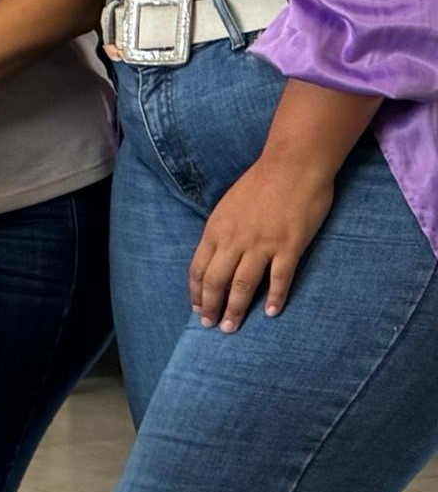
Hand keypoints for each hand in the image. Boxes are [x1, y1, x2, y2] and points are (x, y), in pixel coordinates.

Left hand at [190, 151, 337, 329]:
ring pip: (243, 284)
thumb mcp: (228, 206)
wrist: (294, 164)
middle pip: (216, 281)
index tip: (197, 308)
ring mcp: (262, 243)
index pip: (198, 268)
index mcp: (217, 230)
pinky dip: (275, 297)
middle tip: (211, 326)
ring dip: (236, 309)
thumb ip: (222, 231)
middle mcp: (235, 239)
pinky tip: (271, 312)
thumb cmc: (262, 182)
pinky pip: (279, 278)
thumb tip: (217, 256)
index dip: (197, 292)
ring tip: (232, 327)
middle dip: (211, 307)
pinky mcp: (289, 244)